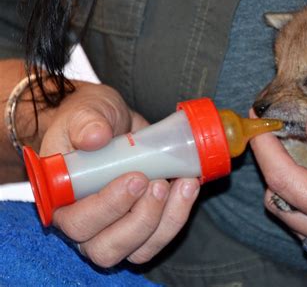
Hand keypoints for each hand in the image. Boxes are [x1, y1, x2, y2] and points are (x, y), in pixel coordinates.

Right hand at [40, 83, 199, 266]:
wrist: (117, 123)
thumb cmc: (94, 120)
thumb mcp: (86, 110)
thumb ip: (86, 121)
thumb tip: (95, 136)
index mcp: (62, 200)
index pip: (77, 222)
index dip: (108, 207)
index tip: (136, 178)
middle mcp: (85, 224)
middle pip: (106, 249)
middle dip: (141, 218)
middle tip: (159, 183)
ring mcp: (115, 231)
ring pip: (139, 250)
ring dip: (166, 219)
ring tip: (182, 182)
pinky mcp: (143, 229)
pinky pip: (160, 238)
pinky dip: (179, 215)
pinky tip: (189, 186)